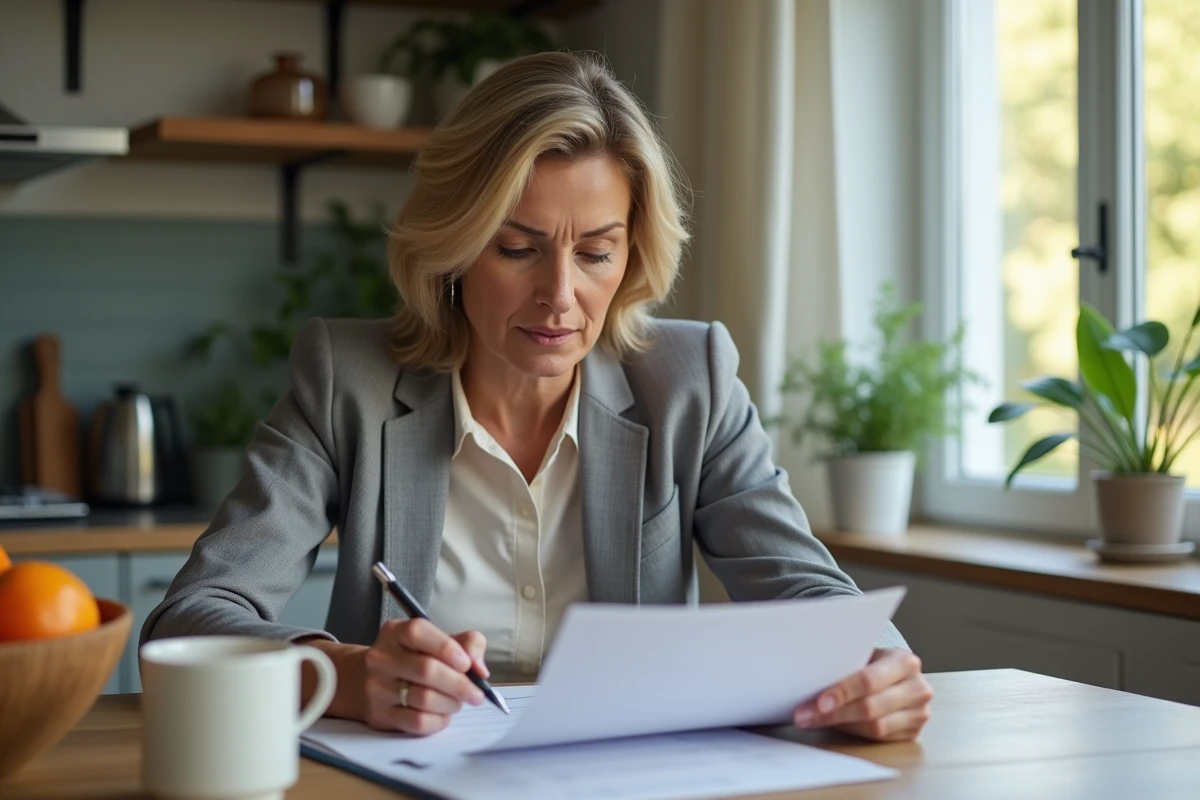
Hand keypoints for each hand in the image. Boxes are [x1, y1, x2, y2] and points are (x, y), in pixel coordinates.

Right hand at [361, 618, 488, 734]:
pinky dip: (439, 721)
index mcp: (395, 632)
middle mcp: (381, 657)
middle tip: (476, 693)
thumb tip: (480, 670)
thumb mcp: (437, 641)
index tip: (466, 664)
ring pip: (424, 698)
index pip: (418, 632)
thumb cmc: (412, 658)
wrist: (365, 681)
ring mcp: (377, 687)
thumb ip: (467, 644)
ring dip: (451, 703)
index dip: (447, 648)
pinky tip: (444, 715)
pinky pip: (417, 722)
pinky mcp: (380, 715)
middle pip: (426, 670)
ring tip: (458, 702)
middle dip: (459, 684)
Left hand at [793, 648, 931, 741]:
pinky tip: (835, 725)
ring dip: (839, 725)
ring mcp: (919, 712)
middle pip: (871, 708)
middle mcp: (917, 688)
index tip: (818, 702)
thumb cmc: (875, 663)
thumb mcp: (865, 655)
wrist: (898, 675)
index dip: (842, 692)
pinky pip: (878, 738)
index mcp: (904, 662)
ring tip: (812, 721)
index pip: (869, 680)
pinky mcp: (913, 732)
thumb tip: (809, 678)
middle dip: (833, 713)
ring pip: (875, 726)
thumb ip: (847, 664)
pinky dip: (853, 732)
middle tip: (805, 715)